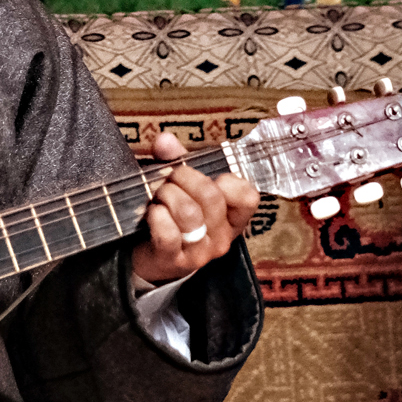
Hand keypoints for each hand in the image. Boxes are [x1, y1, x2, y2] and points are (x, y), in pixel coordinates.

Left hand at [130, 131, 260, 284]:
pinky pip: (168, 234)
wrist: (152, 257)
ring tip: (158, 196)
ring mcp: (200, 252)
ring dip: (167, 195)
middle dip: (183, 178)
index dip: (228, 180)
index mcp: (232, 218)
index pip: (249, 197)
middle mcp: (222, 237)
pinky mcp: (174, 261)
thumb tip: (165, 140)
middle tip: (169, 180)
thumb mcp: (183, 185)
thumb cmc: (173, 215)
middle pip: (211, 196)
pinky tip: (153, 213)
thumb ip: (177, 159)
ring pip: (189, 213)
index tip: (208, 176)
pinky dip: (157, 216)